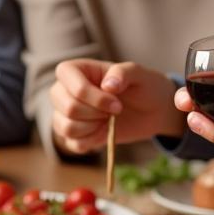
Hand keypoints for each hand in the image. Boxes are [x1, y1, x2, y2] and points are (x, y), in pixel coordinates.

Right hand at [50, 59, 178, 154]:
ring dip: (94, 128)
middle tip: (115, 111)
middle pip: (68, 108)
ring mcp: (64, 113)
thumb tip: (108, 86)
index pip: (73, 87)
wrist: (150, 110)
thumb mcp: (139, 73)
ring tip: (108, 120)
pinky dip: (93, 141)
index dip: (96, 99)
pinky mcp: (72, 134)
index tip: (117, 103)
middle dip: (97, 114)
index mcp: (73, 70)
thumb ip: (123, 73)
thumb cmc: (141, 86)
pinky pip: (73, 144)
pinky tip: (104, 131)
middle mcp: (62, 90)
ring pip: (67, 128)